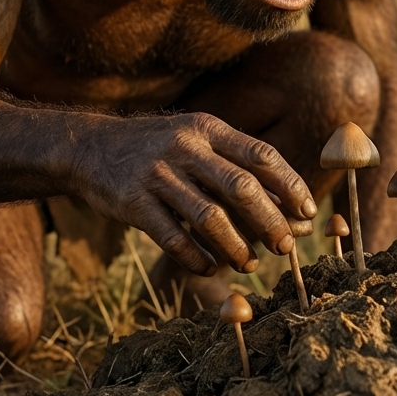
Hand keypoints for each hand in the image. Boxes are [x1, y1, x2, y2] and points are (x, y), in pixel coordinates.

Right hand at [75, 112, 316, 275]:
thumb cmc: (158, 149)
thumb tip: (288, 206)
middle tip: (286, 246)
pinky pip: (173, 237)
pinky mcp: (132, 203)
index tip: (307, 211)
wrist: (89, 147)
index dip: (290, 185)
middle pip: (241, 188)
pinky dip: (196, 257)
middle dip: (270, 221)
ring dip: (236, 246)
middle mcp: (184, 147)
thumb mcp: (196, 141)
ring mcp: (156, 174)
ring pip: (209, 217)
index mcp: (207, 128)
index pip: (261, 155)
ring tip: (250, 263)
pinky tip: (209, 267)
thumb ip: (235, 166)